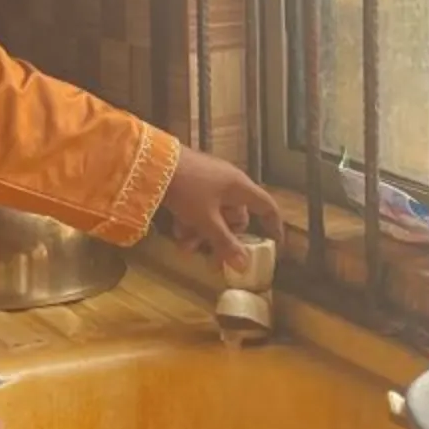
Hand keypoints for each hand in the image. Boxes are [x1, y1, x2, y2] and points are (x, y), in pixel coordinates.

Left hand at [162, 148, 280, 272]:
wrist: (153, 163)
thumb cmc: (188, 189)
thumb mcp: (206, 220)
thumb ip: (225, 243)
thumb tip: (245, 266)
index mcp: (240, 188)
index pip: (267, 207)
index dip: (273, 225)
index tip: (274, 243)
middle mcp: (229, 183)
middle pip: (236, 217)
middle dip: (223, 239)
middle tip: (212, 261)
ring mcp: (210, 180)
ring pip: (214, 214)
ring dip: (202, 233)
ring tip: (185, 248)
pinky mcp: (192, 180)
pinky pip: (200, 205)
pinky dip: (191, 220)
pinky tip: (177, 232)